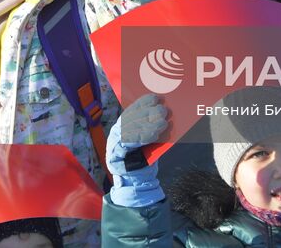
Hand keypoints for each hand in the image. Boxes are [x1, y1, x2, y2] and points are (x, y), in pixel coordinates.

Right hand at [105, 94, 167, 208]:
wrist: (137, 183)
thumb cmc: (145, 158)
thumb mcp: (149, 140)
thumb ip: (153, 127)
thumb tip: (166, 111)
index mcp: (122, 126)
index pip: (132, 110)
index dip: (143, 102)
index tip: (156, 97)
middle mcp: (115, 133)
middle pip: (131, 118)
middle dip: (148, 113)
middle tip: (164, 110)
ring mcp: (114, 144)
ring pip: (130, 129)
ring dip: (149, 125)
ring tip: (163, 123)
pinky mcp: (116, 156)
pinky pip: (129, 143)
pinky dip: (143, 136)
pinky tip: (155, 134)